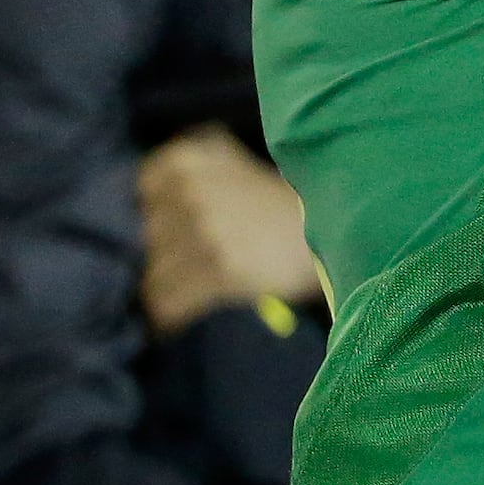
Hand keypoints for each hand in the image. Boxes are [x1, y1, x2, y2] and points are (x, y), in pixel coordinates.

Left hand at [136, 125, 324, 334]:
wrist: (341, 226)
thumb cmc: (286, 201)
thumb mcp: (238, 167)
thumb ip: (196, 171)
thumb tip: (144, 191)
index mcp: (191, 163)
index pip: (142, 190)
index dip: (151, 214)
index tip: (163, 230)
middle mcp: (192, 194)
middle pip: (147, 238)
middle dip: (156, 256)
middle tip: (172, 270)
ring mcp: (207, 233)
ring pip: (155, 273)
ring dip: (160, 290)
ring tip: (171, 299)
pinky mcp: (222, 271)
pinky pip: (173, 302)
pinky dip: (168, 315)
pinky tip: (172, 321)